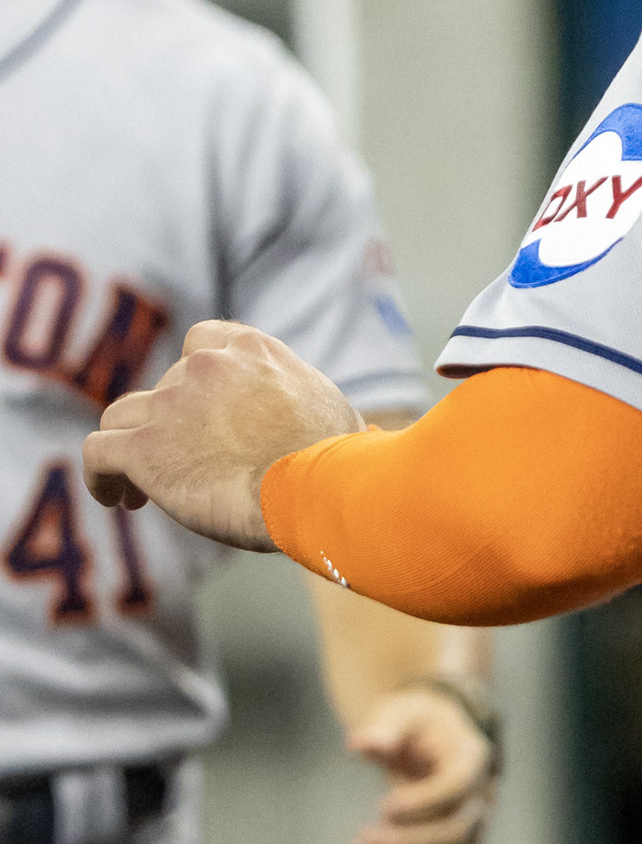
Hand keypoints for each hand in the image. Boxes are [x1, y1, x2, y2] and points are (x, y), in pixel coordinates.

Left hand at [83, 320, 358, 550]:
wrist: (319, 489)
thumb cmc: (340, 462)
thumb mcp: (329, 409)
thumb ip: (300, 401)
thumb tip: (327, 424)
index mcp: (249, 350)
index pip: (201, 344)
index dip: (193, 381)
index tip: (199, 413)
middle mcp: (203, 367)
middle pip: (163, 390)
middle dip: (168, 427)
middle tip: (184, 468)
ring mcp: (169, 406)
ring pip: (123, 417)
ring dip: (130, 446)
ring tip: (138, 489)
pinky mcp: (144, 450)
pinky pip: (99, 453)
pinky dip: (101, 475)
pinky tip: (114, 499)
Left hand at [344, 682, 496, 843]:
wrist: (431, 743)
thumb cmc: (415, 726)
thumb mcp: (400, 713)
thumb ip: (384, 727)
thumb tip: (362, 743)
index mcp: (472, 758)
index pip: (460, 787)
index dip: (425, 803)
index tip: (383, 807)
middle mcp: (480, 799)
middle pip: (459, 835)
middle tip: (365, 837)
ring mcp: (470, 830)